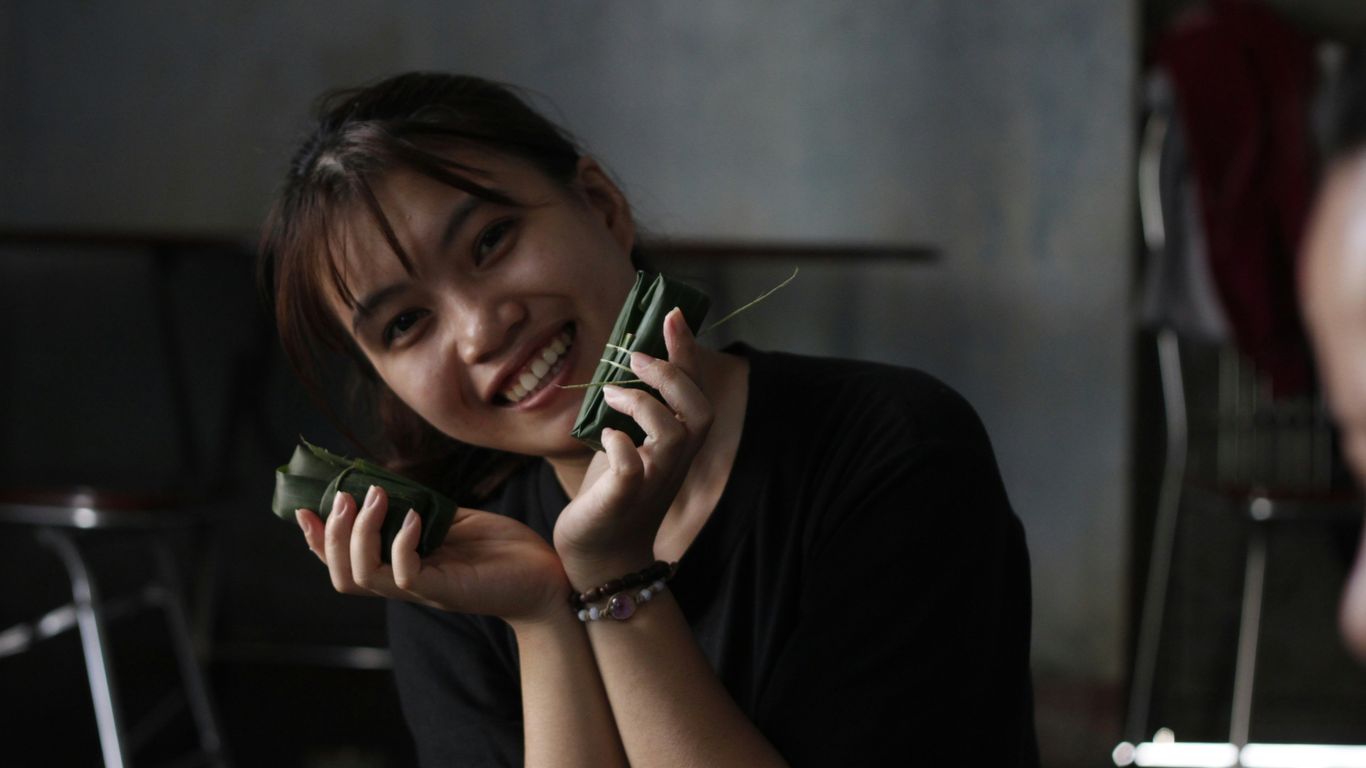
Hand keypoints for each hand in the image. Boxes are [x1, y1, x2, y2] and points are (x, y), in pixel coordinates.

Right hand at [296, 484, 570, 625]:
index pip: (343, 562)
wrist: (547, 577)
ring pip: (362, 577)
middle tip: (344, 496)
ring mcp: (422, 589)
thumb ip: (421, 507)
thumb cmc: (502, 549)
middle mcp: (403, 583)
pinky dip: (401, 542)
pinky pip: (405, 574)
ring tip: (375, 497)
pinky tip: (414, 515)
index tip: (304, 507)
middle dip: (332, 535)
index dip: (317, 540)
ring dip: (359, 534)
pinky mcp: (445, 590)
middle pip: (342, 575)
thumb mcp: (453, 520)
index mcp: (399, 565)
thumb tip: (391, 483)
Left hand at [552, 307, 713, 587]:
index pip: (694, 390)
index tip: (673, 313)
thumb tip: (625, 358)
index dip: (687, 350)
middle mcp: (674, 462)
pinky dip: (621, 447)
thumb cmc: (614, 493)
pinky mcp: (622, 501)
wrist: (601, 556)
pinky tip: (607, 436)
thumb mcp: (627, 441)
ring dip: (644, 404)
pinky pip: (630, 470)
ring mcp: (652, 482)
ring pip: (675, 435)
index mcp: (677, 443)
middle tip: (634, 356)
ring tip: (611, 394)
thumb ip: (634, 407)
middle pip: (700, 411)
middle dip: (672, 376)